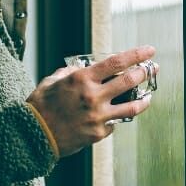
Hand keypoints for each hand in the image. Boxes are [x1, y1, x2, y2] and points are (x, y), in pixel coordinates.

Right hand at [27, 46, 156, 156]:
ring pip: (131, 107)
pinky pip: (115, 122)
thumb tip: (86, 67)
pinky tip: (118, 114)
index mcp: (82, 79)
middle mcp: (93, 96)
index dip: (136, 54)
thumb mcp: (53, 81)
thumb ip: (72, 72)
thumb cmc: (41, 106)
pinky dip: (118, 117)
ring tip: (148, 96)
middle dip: (145, 73)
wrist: (32, 135)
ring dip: (144, 99)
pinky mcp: (99, 133)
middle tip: (152, 69)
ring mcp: (98, 116)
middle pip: (129, 81)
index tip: (149, 50)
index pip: (116, 62)